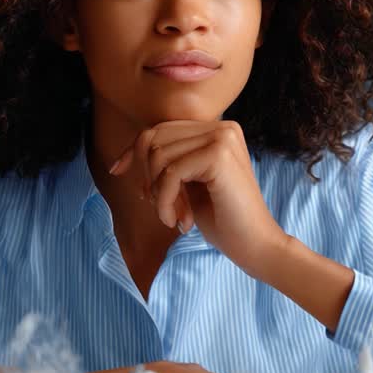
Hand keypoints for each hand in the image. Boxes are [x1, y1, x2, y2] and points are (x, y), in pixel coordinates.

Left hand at [108, 120, 289, 276]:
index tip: (117, 171)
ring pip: (159, 155)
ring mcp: (222, 138)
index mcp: (217, 130)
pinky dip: (165, 200)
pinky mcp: (218, 155)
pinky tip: (179, 221)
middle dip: (147, 176)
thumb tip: (126, 159)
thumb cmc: (222, 219)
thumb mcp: (188, 185)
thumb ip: (168, 164)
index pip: (160, 129)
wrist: (255, 245)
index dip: (133, 150)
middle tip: (161, 208)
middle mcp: (222, 127)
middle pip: (155, 138)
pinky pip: (170, 173)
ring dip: (158, 194)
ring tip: (174, 217)